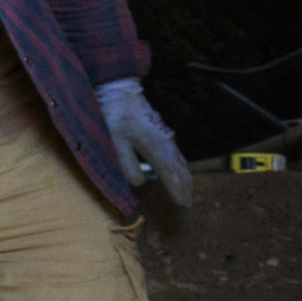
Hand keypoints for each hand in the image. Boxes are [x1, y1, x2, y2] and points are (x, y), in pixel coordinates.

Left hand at [97, 79, 191, 207]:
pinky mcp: (164, 136)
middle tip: (187, 208)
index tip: (183, 207)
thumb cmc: (114, 116)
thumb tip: (139, 184)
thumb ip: (127, 164)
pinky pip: (176, 158)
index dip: (179, 193)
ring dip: (184, 182)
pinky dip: (178, 171)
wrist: (120, 92)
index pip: (174, 176)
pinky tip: (175, 178)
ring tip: (184, 198)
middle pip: (183, 171)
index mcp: (158, 147)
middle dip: (186, 190)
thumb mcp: (114, 141)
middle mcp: (168, 144)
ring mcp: (168, 139)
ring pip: (181, 164)